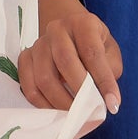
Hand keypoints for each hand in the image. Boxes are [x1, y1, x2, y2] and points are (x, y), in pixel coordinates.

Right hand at [19, 0, 123, 121]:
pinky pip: (28, 85)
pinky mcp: (25, 58)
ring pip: (44, 77)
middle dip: (80, 92)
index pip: (92, 53)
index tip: (112, 104)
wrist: (70, 33)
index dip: (103, 80)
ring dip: (61, 102)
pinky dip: (42, 104)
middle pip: (65, 62)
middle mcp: (57, 28)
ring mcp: (38, 43)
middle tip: (90, 112)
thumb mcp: (110, 52)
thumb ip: (109, 72)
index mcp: (83, 23)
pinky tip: (57, 111)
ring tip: (75, 115)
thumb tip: (104, 100)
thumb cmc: (94, 45)